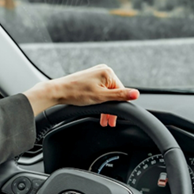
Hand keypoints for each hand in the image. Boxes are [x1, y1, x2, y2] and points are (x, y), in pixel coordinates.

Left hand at [23, 64, 138, 126]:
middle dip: (110, 109)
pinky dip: (99, 101)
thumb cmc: (76, 93)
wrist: (58, 91)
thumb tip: (136, 94)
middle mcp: (103, 70)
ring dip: (105, 107)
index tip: (112, 120)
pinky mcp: (91, 78)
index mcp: (108, 72)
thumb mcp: (101, 97)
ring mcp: (96, 74)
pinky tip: (96, 109)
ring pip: (107, 93)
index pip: (121, 92)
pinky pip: (100, 90)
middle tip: (107, 122)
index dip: (117, 108)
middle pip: (114, 93)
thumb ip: (120, 96)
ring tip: (101, 119)